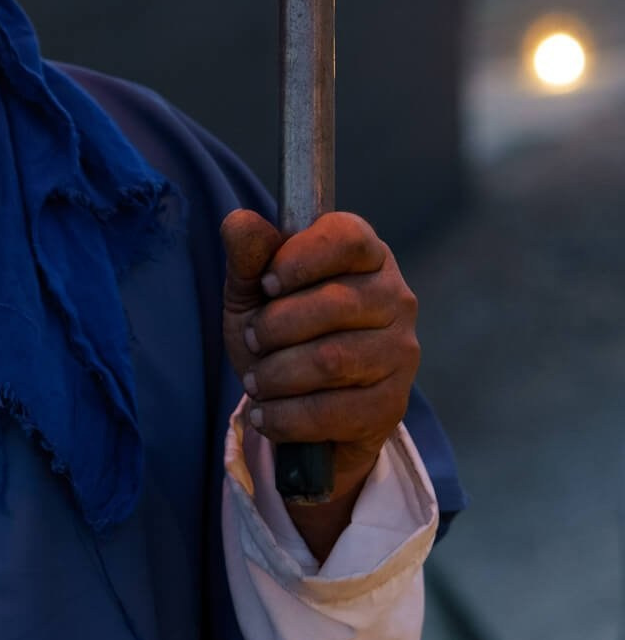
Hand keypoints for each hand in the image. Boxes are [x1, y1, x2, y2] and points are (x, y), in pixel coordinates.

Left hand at [221, 209, 419, 553]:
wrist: (296, 400)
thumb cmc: (278, 328)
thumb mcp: (253, 289)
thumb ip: (248, 254)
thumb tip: (239, 222)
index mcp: (365, 252)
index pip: (348, 238)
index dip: (301, 259)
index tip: (266, 284)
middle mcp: (395, 296)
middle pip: (336, 303)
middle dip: (277, 326)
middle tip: (252, 340)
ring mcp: (400, 352)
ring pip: (334, 360)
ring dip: (278, 375)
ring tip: (254, 382)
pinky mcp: (393, 404)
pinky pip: (338, 412)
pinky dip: (289, 417)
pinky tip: (266, 415)